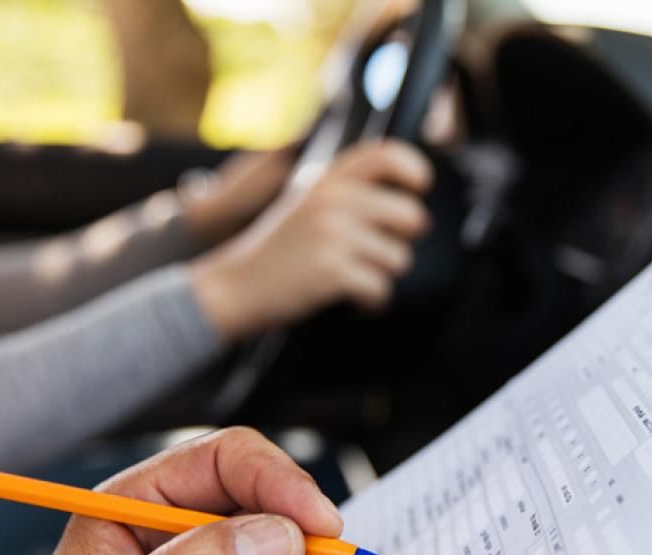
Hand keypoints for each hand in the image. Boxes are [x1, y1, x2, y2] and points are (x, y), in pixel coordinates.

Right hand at [190, 139, 433, 340]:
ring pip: (400, 259)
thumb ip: (350, 193)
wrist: (234, 287)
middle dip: (401, 243)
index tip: (417, 191)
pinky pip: (381, 290)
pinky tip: (348, 297)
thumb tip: (410, 203)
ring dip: (380, 276)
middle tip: (374, 255)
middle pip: (412, 216)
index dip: (415, 171)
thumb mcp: (308, 204)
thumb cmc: (279, 251)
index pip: (387, 155)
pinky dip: (369, 302)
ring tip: (348, 276)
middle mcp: (332, 200)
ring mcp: (333, 234)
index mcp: (328, 179)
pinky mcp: (333, 270)